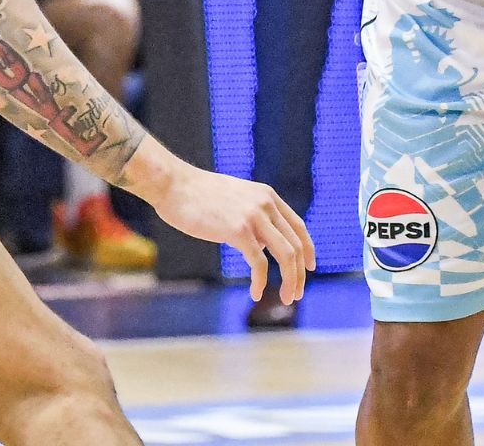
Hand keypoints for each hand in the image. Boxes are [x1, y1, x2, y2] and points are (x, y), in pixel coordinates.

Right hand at [146, 163, 315, 303]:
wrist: (174, 185)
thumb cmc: (198, 195)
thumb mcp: (235, 199)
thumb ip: (253, 218)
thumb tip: (261, 245)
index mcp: (267, 196)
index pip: (298, 227)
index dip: (308, 249)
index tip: (309, 268)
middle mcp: (266, 204)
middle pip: (296, 245)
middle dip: (299, 274)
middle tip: (296, 294)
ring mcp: (253, 216)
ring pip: (286, 255)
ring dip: (290, 280)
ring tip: (287, 298)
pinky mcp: (238, 230)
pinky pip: (259, 263)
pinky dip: (261, 282)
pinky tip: (256, 293)